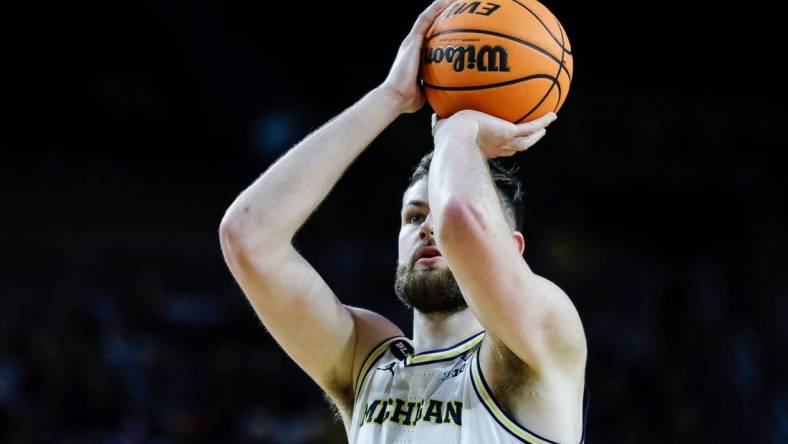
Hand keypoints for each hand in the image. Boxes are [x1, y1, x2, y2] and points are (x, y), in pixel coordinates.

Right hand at [379, 0, 454, 113]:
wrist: (395, 97)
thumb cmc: (407, 100)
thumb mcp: (426, 92)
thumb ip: (435, 89)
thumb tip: (448, 96)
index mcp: (415, 56)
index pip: (430, 39)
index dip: (440, 30)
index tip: (453, 24)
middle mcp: (412, 45)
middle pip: (429, 24)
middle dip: (442, 14)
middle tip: (457, 7)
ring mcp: (411, 42)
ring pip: (427, 18)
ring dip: (440, 7)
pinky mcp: (412, 41)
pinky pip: (425, 20)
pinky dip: (436, 10)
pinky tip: (446, 1)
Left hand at [432, 110, 557, 158]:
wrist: (455, 135)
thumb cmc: (446, 134)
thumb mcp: (442, 126)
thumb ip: (439, 122)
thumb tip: (433, 114)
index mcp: (482, 147)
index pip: (496, 148)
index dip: (502, 146)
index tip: (505, 141)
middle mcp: (496, 146)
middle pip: (514, 147)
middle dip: (524, 142)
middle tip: (533, 136)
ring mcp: (504, 140)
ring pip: (527, 140)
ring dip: (538, 134)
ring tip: (547, 125)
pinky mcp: (510, 132)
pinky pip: (531, 127)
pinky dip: (542, 122)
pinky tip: (552, 114)